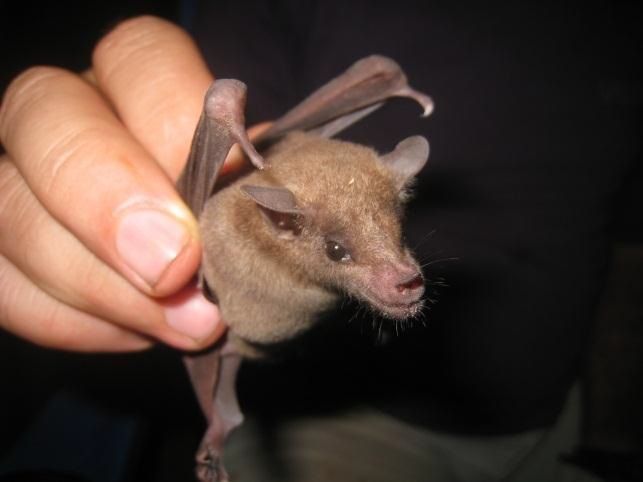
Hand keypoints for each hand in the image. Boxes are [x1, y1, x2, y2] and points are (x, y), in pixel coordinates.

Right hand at [0, 16, 237, 351]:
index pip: (139, 57)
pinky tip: (136, 333)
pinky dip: (71, 322)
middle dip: (106, 202)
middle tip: (172, 273)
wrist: (207, 277)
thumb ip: (249, 192)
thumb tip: (254, 206)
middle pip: (44, 114)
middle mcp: (69, 117)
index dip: (171, 119)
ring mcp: (20, 180)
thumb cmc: (242, 224)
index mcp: (141, 84)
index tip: (214, 197)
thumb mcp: (257, 197)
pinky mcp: (6, 255)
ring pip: (8, 210)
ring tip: (183, 324)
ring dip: (96, 284)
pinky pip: (4, 288)